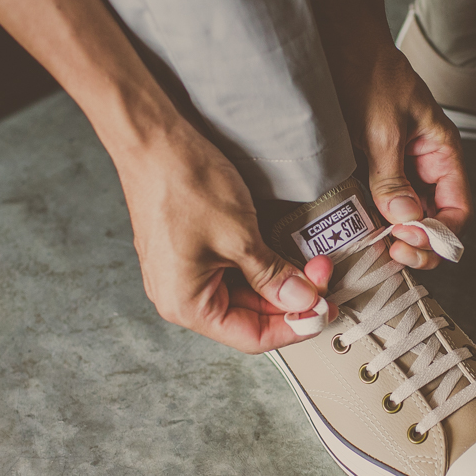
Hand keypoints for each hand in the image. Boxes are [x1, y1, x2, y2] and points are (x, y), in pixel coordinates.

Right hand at [114, 118, 335, 353]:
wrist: (153, 139)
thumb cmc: (182, 183)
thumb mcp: (240, 237)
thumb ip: (274, 277)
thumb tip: (303, 301)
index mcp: (185, 304)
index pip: (252, 337)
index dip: (294, 326)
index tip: (323, 310)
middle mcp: (180, 295)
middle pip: (250, 316)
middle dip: (291, 298)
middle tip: (323, 278)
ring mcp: (184, 273)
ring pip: (245, 293)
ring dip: (280, 281)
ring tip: (309, 263)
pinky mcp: (191, 251)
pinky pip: (233, 272)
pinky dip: (262, 267)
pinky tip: (284, 254)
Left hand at [327, 39, 471, 269]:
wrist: (335, 42)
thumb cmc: (367, 71)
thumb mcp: (382, 128)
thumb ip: (393, 178)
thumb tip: (406, 220)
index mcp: (441, 152)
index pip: (457, 210)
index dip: (440, 233)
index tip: (411, 241)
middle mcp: (423, 165)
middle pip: (434, 221)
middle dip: (418, 242)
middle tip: (391, 250)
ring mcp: (397, 169)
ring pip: (406, 218)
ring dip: (393, 236)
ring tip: (374, 245)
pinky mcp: (371, 169)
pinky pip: (379, 205)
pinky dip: (372, 222)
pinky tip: (359, 229)